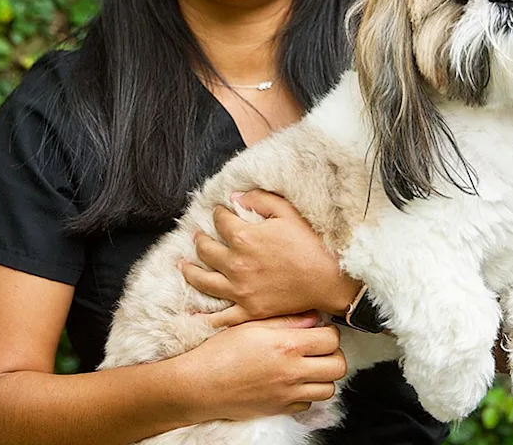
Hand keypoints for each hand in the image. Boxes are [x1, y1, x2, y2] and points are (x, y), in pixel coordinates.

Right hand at [178, 312, 346, 420]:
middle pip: (337, 366)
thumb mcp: (252, 324)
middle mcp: (292, 372)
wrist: (200, 385)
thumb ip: (286, 320)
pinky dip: (307, 393)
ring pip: (329, 389)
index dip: (329, 331)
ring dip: (323, 375)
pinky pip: (309, 404)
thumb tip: (313, 317)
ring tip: (309, 364)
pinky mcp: (280, 410)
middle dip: (333, 354)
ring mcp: (288, 394)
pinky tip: (293, 380)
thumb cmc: (221, 351)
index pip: (331, 339)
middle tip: (319, 346)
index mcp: (286, 345)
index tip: (319, 328)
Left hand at [182, 189, 360, 326]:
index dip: (219, 214)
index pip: (220, 221)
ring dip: (190, 271)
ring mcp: (240, 290)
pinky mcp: (249, 310)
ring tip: (184, 265)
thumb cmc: (310, 243)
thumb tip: (235, 197)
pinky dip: (205, 315)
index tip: (221, 212)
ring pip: (204, 281)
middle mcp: (236, 264)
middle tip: (198, 236)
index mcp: (244, 237)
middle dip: (200, 239)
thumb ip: (259, 200)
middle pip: (206, 249)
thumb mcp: (287, 212)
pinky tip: (194, 312)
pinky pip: (221, 316)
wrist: (329, 279)